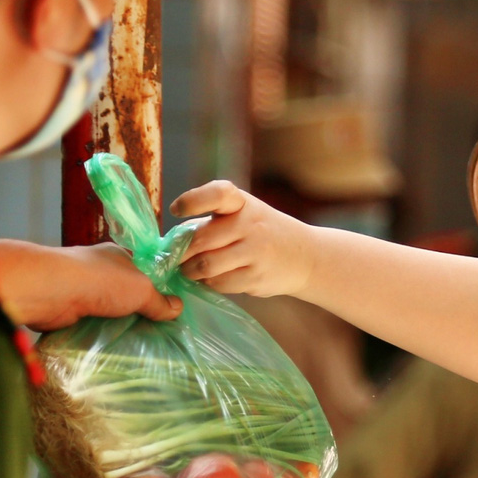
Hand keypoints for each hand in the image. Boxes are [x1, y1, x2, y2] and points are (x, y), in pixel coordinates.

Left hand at [0, 239, 182, 331]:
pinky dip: (99, 336)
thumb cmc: (101, 281)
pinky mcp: (68, 312)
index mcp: (117, 257)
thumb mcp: (140, 289)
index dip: (155, 289)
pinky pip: (90, 326)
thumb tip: (177, 308)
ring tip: (139, 348)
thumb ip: (159, 301)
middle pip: (124, 294)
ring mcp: (81, 291)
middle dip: (137, 312)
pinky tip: (112, 350)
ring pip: (107, 312)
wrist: (52, 291)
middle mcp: (98, 271)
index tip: (168, 312)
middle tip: (157, 335)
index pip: (141, 272)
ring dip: (117, 327)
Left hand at [172, 180, 320, 297]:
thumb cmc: (263, 233)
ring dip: (190, 271)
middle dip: (181, 253)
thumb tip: (172, 243)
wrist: (305, 257)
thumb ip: (212, 223)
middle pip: (201, 239)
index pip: (217, 193)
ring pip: (206, 265)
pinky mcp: (256, 278)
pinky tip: (210, 280)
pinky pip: (219, 284)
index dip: (193, 200)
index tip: (176, 210)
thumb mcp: (244, 215)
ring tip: (189, 271)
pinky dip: (208, 284)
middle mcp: (250, 224)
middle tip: (174, 259)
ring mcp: (255, 252)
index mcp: (242, 203)